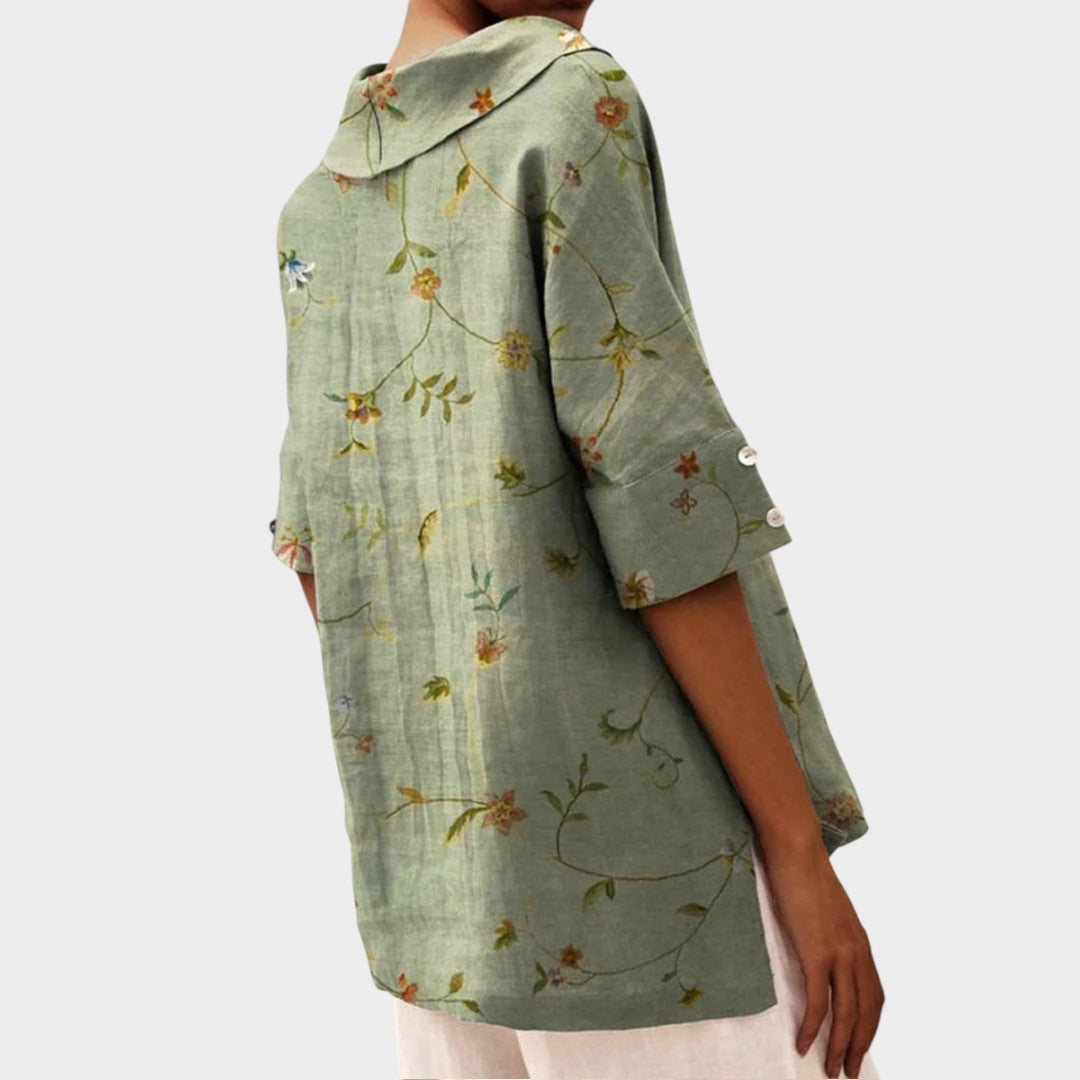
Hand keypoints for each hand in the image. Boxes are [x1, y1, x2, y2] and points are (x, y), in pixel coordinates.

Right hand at [758, 839, 883, 1078]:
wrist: (796, 850)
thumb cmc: (804, 872)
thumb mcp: (826, 909)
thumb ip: (829, 932)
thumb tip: (820, 948)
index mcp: (860, 942)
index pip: (875, 996)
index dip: (870, 1027)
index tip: (859, 1047)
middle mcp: (857, 951)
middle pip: (866, 1012)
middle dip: (859, 1046)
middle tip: (848, 1072)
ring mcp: (838, 952)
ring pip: (846, 1013)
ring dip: (840, 1047)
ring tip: (830, 1070)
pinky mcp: (815, 951)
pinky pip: (818, 1000)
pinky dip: (813, 1026)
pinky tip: (803, 1042)